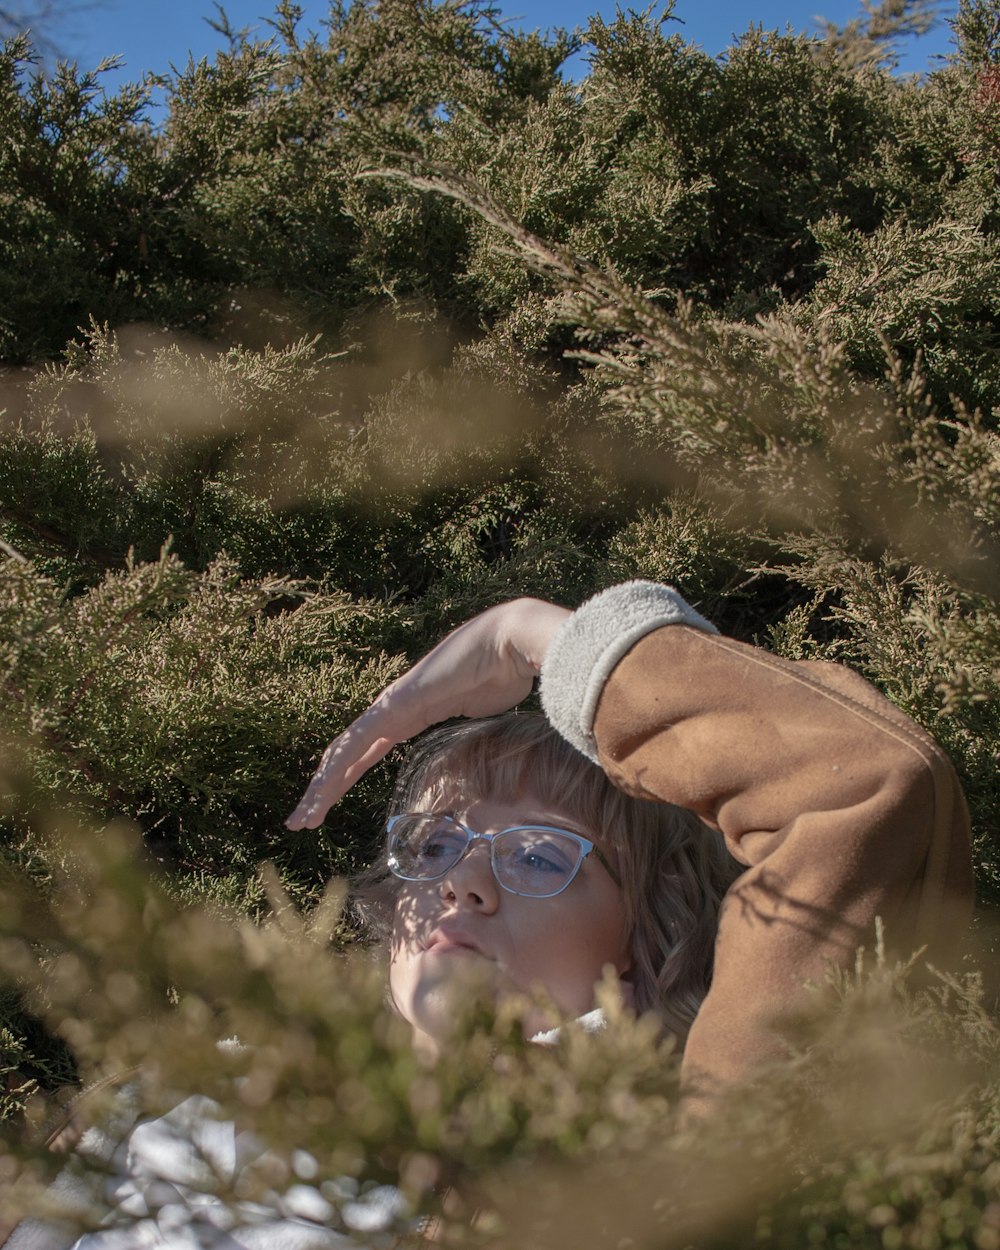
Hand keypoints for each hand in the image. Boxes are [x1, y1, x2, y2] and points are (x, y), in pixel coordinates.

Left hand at [285, 597, 570, 829]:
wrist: (511, 642)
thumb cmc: (506, 672)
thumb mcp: (483, 713)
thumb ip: (472, 728)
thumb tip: (491, 749)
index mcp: (411, 712)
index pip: (366, 750)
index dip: (345, 777)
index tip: (328, 806)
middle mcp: (393, 709)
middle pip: (348, 754)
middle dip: (324, 788)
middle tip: (303, 821)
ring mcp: (391, 704)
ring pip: (344, 751)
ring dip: (321, 787)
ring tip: (302, 818)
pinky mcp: (395, 704)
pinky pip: (359, 741)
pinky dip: (337, 768)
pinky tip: (320, 788)